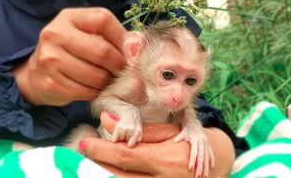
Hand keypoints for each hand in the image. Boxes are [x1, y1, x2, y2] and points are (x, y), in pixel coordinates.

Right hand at [13, 8, 126, 105]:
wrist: (38, 73)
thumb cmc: (72, 52)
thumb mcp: (88, 35)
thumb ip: (112, 38)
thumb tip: (137, 48)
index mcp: (69, 18)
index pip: (104, 21)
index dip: (122, 39)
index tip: (128, 52)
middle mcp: (55, 35)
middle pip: (103, 52)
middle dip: (119, 65)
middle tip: (122, 72)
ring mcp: (50, 60)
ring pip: (97, 76)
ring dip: (108, 82)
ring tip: (107, 79)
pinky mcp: (51, 84)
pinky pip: (87, 92)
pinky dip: (96, 93)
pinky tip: (94, 88)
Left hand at [80, 112, 194, 176]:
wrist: (206, 172)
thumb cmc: (186, 147)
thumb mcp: (168, 133)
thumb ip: (139, 129)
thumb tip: (106, 119)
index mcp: (166, 160)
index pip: (125, 156)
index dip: (102, 150)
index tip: (85, 142)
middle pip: (118, 175)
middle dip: (97, 165)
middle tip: (84, 154)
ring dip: (103, 172)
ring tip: (91, 162)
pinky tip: (107, 170)